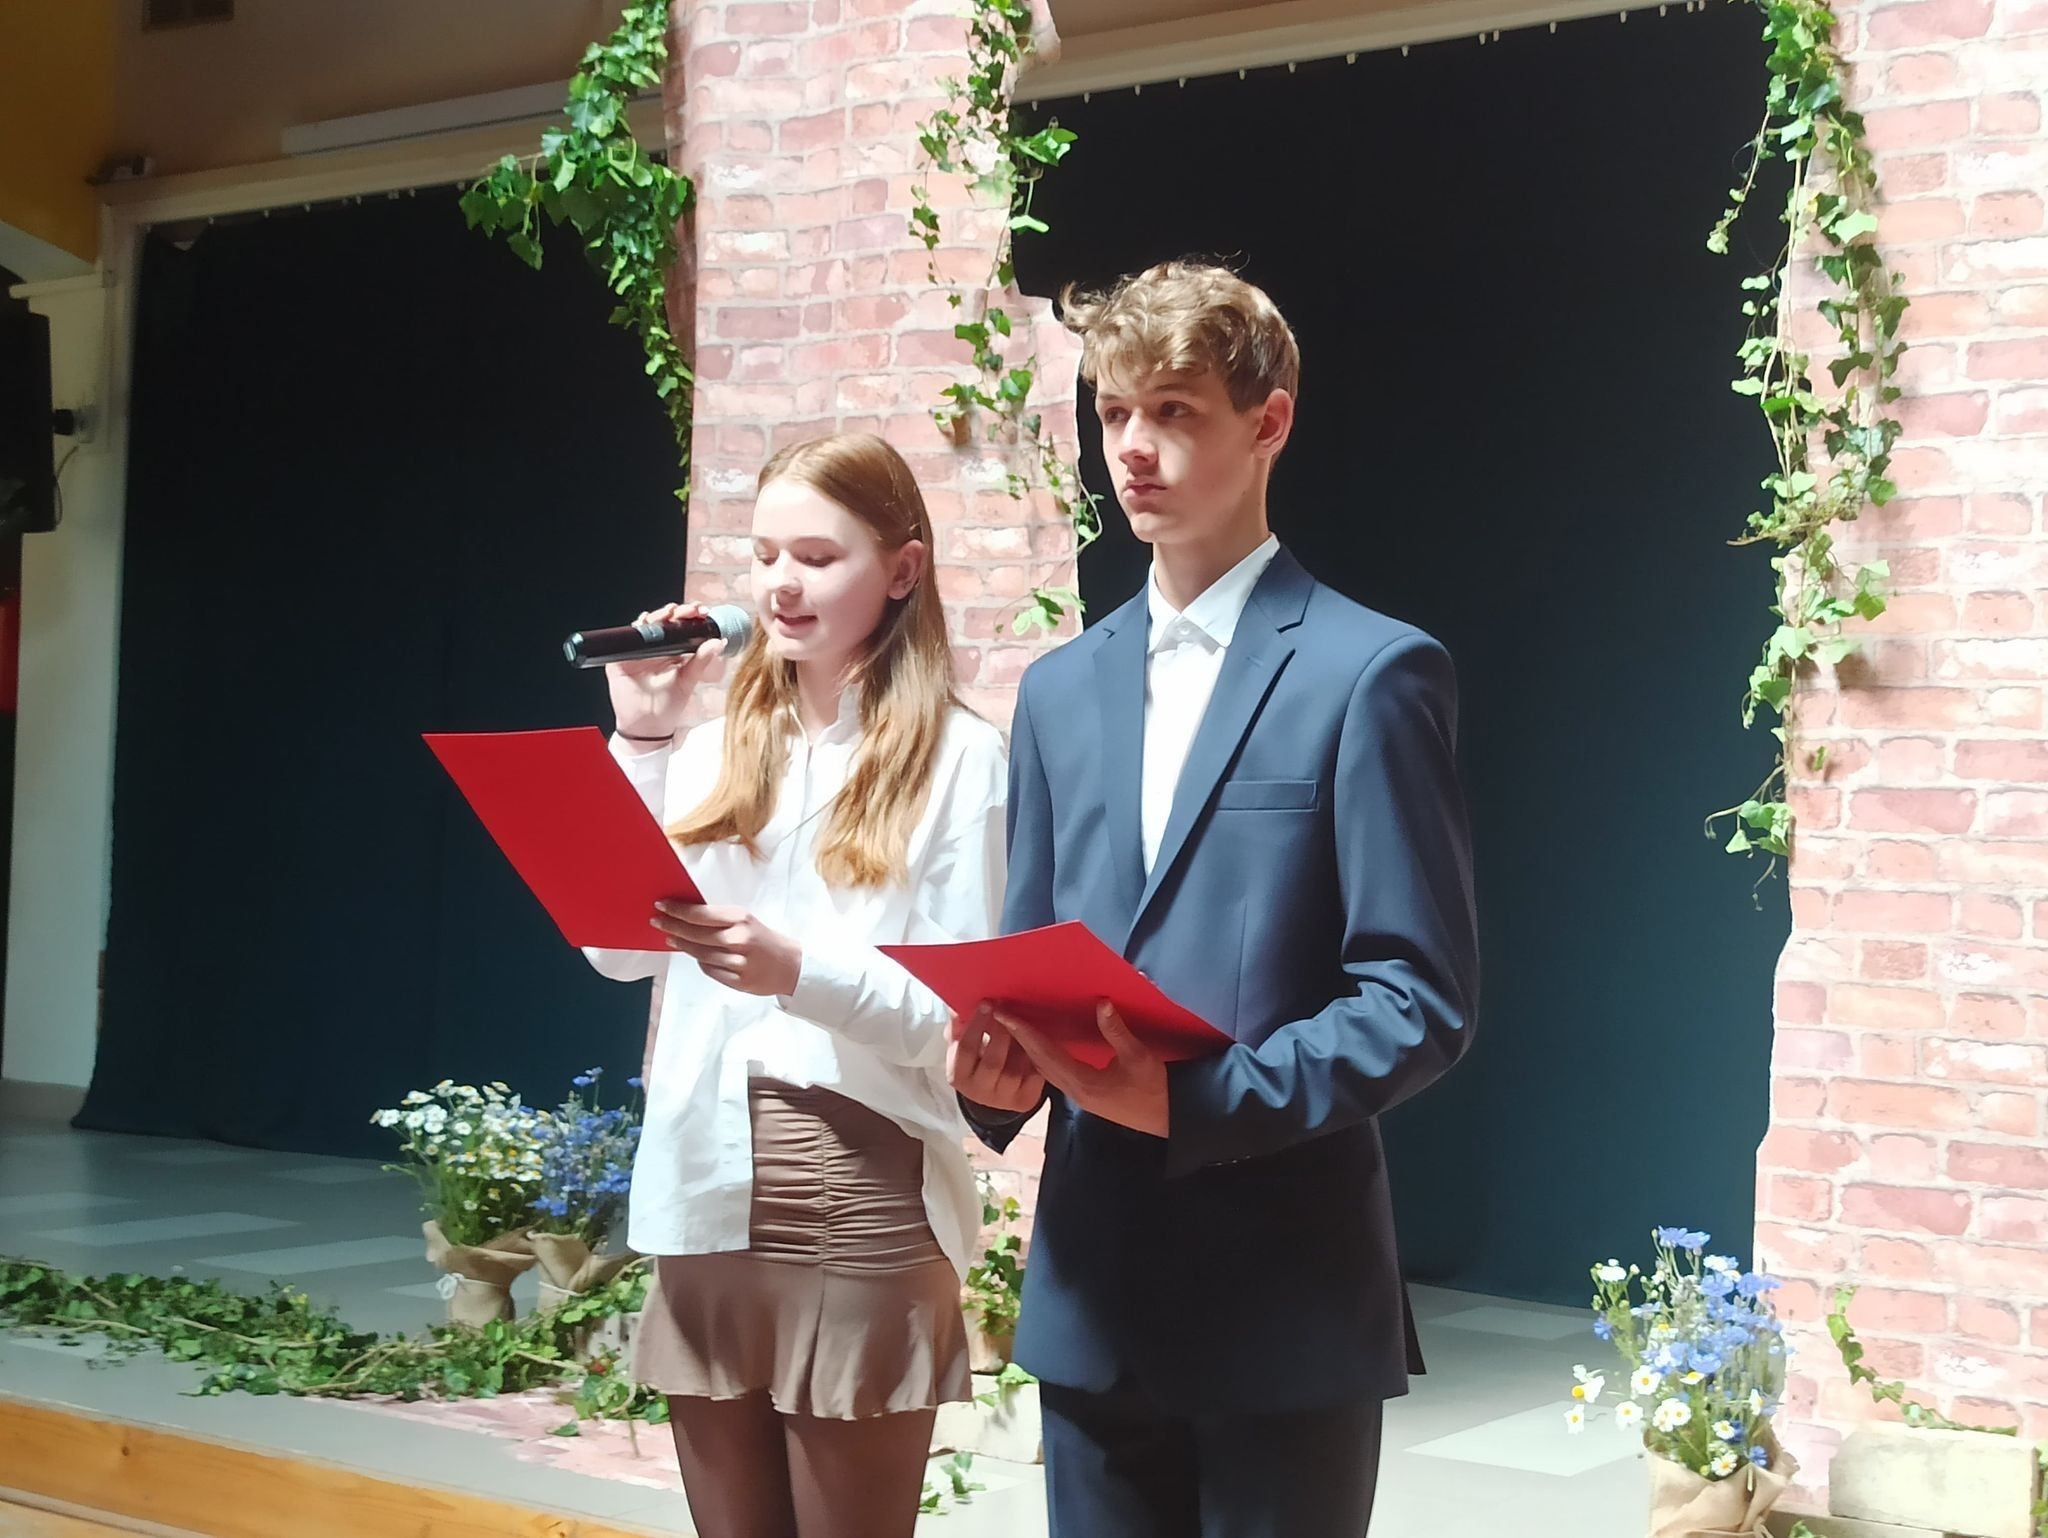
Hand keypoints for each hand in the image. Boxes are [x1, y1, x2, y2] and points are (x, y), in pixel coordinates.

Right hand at [606, 603, 729, 740]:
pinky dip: (634, 629)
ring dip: (657, 616)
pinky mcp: (621, 658)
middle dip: (678, 612)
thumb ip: (701, 662)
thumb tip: (720, 642)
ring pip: (646, 626)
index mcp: (674, 651)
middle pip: (665, 622)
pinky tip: (643, 622)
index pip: (683, 627)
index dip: (692, 617)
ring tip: (670, 613)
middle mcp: (656, 647)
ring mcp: (638, 650)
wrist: (646, 727)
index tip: (704, 612)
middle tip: (691, 610)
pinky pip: (626, 639)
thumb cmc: (668, 706)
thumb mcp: (687, 682)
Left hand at [651, 902, 800, 996]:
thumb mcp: (747, 921)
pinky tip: (696, 955)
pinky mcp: (737, 980)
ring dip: (682, 945)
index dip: (678, 910)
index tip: (662, 905)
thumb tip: (688, 915)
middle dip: (672, 926)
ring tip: (672, 939)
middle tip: (657, 921)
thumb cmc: (765, 940)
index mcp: (741, 919)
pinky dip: (700, 961)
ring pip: (698, 954)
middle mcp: (738, 939)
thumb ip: (720, 919)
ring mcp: (737, 962)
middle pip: (695, 934)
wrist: (791, 966)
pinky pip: (709, 969)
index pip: (700, 914)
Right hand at [947, 1006, 1047, 1113]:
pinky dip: (1035, 1058)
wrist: (993, 1089)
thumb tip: (957, 1004)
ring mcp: (1003, 1098)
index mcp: (958, 1076)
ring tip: (1021, 1026)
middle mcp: (978, 1092)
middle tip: (1007, 1010)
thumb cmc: (976, 1059)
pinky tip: (1034, 1045)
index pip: (966, 1049)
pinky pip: (1033, 1076)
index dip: (977, 1024)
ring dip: (1020, 1045)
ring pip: (1015, 1070)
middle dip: (1002, 1033)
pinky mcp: (1024, 1099)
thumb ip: (960, 1025)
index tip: (987, 1003)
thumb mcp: (962, 1044)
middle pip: (993, 1062)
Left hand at [998, 1001, 1168, 1138]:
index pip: (1045, 1053)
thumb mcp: (1139, 1057)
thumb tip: (1102, 1004)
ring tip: (1012, 1027)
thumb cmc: (1154, 1088)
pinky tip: (1038, 1045)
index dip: (1024, 1033)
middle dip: (1017, 1038)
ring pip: (1043, 1069)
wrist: (1166, 1118)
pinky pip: (1053, 1073)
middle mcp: (1073, 1089)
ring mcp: (1077, 1095)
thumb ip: (1118, 1032)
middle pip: (1037, 1062)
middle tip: (1000, 1015)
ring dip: (1026, 1048)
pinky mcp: (1083, 1094)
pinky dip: (1040, 1057)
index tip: (1005, 1015)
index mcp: (1083, 1081)